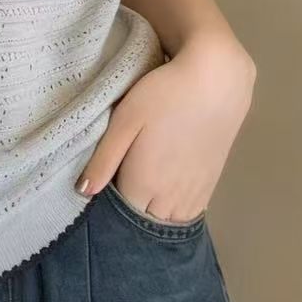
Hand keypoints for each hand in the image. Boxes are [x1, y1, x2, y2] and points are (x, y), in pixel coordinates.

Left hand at [76, 33, 255, 221]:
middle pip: (144, 220)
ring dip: (154, 210)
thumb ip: (104, 160)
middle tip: (123, 179)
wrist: (217, 81)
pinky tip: (167, 188)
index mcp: (144, 185)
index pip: (120, 213)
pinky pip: (189, 213)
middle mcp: (171, 199)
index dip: (110, 199)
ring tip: (144, 183)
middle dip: (131, 207)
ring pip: (168, 220)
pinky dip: (175, 208)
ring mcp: (194, 195)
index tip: (106, 180)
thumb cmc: (163, 96)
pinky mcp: (211, 185)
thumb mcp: (124, 121)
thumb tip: (84, 191)